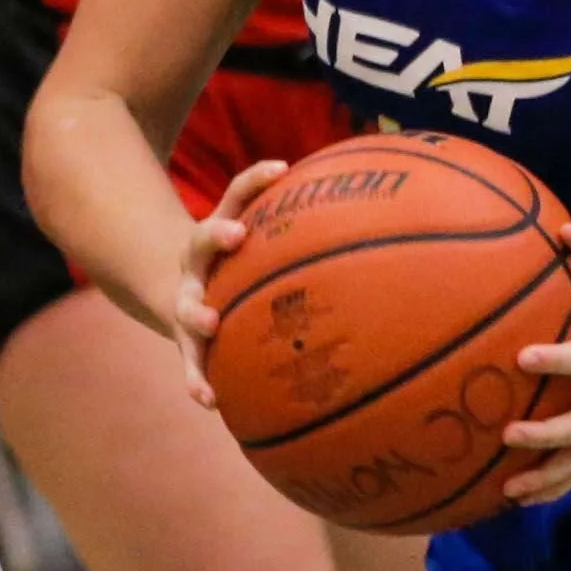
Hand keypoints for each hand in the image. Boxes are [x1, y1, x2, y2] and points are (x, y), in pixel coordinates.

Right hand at [173, 161, 286, 407]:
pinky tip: (209, 401)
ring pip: (185, 306)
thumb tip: (388, 223)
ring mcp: (187, 302)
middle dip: (217, 235)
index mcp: (220, 233)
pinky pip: (189, 363)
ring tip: (211, 323)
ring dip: (197, 312)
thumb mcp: (264, 249)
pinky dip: (196, 380)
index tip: (282, 169)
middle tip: (238, 235)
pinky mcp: (185, 342)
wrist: (183, 299)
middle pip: (201, 240)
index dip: (255, 180)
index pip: (236, 195)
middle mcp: (199, 263)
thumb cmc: (244, 272)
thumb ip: (306, 237)